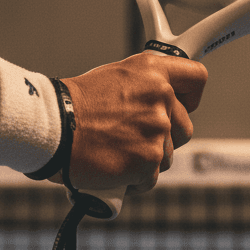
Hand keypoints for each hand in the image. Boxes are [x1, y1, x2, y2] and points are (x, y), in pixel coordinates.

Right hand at [61, 52, 208, 192]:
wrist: (52, 128)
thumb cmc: (74, 105)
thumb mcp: (115, 77)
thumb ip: (144, 87)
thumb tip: (158, 103)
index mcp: (153, 71)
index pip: (197, 78)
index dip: (190, 96)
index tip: (182, 105)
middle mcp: (161, 97)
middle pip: (185, 127)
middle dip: (164, 137)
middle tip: (132, 135)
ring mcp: (157, 130)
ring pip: (167, 155)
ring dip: (146, 159)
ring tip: (115, 149)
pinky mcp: (149, 160)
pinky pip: (152, 177)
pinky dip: (134, 178)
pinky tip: (113, 165)